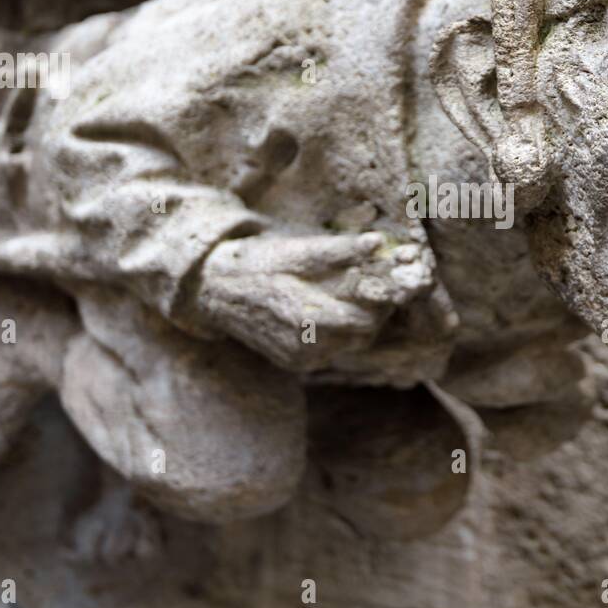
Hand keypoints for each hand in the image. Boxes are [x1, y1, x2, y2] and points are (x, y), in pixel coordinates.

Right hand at [193, 232, 434, 371]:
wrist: (217, 289)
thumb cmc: (262, 262)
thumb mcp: (298, 250)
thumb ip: (340, 251)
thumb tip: (378, 243)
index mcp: (308, 316)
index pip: (367, 318)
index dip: (384, 298)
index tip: (390, 278)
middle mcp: (305, 344)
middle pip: (363, 332)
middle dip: (374, 309)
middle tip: (373, 284)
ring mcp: (300, 358)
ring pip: (351, 343)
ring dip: (358, 321)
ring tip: (350, 294)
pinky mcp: (296, 363)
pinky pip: (332, 351)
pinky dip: (339, 332)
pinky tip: (330, 310)